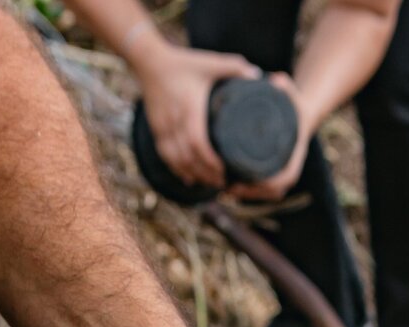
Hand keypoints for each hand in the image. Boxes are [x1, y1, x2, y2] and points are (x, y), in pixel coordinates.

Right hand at [139, 43, 260, 187]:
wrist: (151, 62)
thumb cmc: (183, 62)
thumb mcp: (209, 62)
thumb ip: (233, 67)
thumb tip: (258, 76)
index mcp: (189, 107)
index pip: (197, 143)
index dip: (210, 160)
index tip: (224, 170)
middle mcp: (174, 121)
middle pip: (188, 158)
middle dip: (206, 174)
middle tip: (223, 182)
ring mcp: (163, 128)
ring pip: (176, 161)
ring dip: (193, 175)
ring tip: (210, 182)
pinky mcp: (156, 131)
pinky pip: (166, 157)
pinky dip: (178, 171)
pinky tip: (189, 180)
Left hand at [227, 72, 313, 202]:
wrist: (300, 112)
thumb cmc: (295, 103)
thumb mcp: (291, 94)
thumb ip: (285, 86)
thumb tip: (276, 80)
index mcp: (296, 156)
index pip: (284, 178)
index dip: (266, 185)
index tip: (247, 181)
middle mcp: (289, 168)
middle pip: (270, 191)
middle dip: (250, 193)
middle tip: (229, 186)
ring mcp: (280, 173)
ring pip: (263, 194)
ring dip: (245, 195)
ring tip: (225, 188)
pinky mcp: (271, 173)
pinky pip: (260, 190)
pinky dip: (246, 192)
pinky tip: (229, 188)